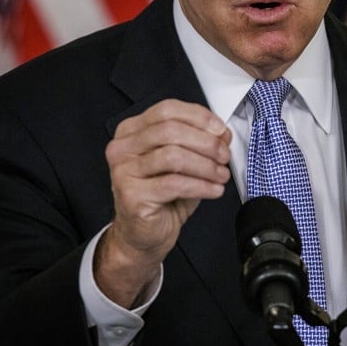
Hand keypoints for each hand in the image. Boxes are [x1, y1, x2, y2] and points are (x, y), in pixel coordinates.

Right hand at [95, 99, 231, 307]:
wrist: (143, 235)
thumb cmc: (162, 196)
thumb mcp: (182, 162)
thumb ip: (198, 143)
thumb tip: (222, 134)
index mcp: (132, 131)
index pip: (167, 110)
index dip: (199, 118)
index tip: (221, 131)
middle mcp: (122, 148)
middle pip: (170, 130)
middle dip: (205, 142)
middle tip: (224, 155)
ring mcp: (123, 171)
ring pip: (173, 156)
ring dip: (205, 165)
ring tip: (221, 175)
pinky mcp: (131, 195)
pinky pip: (174, 184)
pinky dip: (201, 186)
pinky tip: (214, 190)